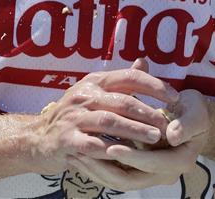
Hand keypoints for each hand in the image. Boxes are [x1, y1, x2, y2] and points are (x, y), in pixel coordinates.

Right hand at [33, 59, 179, 178]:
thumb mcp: (95, 91)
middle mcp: (84, 95)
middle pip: (123, 100)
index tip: (175, 97)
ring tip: (155, 137)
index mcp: (95, 81)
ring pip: (110, 122)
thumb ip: (121, 80)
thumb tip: (144, 60)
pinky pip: (93, 145)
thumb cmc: (75, 114)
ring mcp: (74, 117)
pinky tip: (129, 155)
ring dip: (136, 130)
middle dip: (149, 112)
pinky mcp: (66, 139)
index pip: (129, 76)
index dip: (155, 85)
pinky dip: (112, 149)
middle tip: (168, 123)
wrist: (39, 138)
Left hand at [83, 85, 211, 191]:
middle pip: (131, 180)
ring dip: (97, 171)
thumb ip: (185, 124)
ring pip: (120, 181)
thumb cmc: (194, 111)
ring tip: (76, 155)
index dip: (132, 157)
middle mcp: (167, 173)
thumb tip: (172, 136)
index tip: (110, 147)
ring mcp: (153, 174)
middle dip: (105, 169)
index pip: (153, 164)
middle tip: (82, 154)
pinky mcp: (141, 170)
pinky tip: (83, 156)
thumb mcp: (195, 112)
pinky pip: (117, 175)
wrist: (194, 119)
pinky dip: (100, 168)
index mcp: (181, 160)